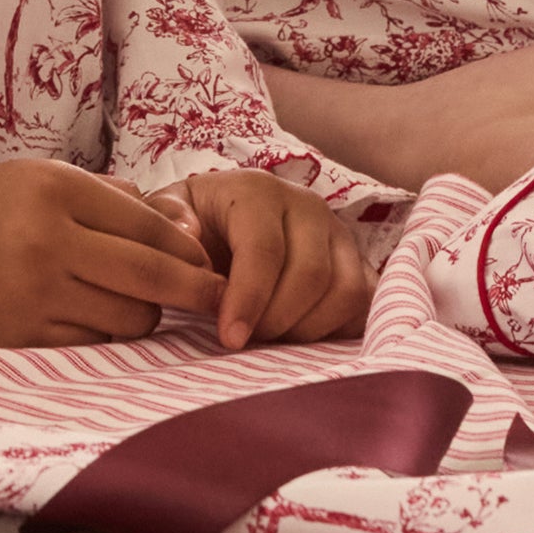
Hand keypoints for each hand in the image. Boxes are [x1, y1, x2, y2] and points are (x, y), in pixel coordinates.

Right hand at [0, 159, 225, 346]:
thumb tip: (178, 227)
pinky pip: (91, 345)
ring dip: (145, 315)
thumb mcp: (43, 178)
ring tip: (139, 304)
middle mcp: (49, 243)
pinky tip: (102, 321)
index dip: (187, 247)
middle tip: (217, 296)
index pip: (148, 225)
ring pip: (126, 317)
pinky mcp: (20, 338)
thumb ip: (110, 196)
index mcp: (58, 192)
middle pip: (149, 276)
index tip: (210, 260)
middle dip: (193, 289)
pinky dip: (106, 335)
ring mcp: (34, 295)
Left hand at [149, 169, 373, 351]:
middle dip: (276, 320)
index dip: (248, 299)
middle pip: (310, 275)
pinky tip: (302, 337)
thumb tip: (189, 237)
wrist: (224, 219)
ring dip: (307, 328)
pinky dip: (338, 328)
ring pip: (344, 291)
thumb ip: (168, 219)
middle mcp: (308, 206)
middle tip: (246, 340)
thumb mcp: (169, 214)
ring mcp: (339, 235)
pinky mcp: (358, 263)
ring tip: (270, 337)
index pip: (265, 249)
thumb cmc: (194, 223)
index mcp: (259, 192)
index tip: (229, 338)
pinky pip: (365, 302)